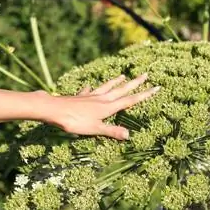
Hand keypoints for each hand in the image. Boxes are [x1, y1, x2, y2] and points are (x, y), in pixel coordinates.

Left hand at [44, 74, 158, 139]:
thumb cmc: (74, 121)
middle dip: (135, 83)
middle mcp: (102, 99)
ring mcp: (91, 96)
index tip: (156, 87)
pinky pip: (88, 91)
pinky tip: (89, 87)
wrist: (53, 109)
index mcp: (108, 107)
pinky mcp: (80, 97)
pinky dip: (91, 89)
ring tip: (123, 75)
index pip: (130, 100)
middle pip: (122, 90)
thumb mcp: (95, 129)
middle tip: (145, 74)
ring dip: (116, 81)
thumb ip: (112, 131)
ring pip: (107, 87)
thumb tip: (129, 135)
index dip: (145, 95)